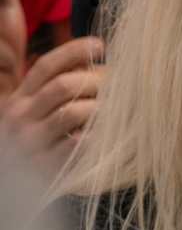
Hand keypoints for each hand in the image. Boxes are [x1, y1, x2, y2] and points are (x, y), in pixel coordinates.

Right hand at [0, 37, 104, 178]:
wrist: (14, 185)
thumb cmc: (38, 140)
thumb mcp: (36, 111)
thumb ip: (57, 86)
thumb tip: (96, 61)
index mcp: (19, 99)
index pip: (46, 66)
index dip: (73, 51)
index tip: (99, 45)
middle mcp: (20, 118)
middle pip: (63, 86)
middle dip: (97, 80)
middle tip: (119, 84)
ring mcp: (30, 144)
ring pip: (73, 112)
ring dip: (102, 107)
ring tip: (116, 109)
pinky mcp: (45, 167)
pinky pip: (78, 144)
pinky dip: (97, 135)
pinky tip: (107, 133)